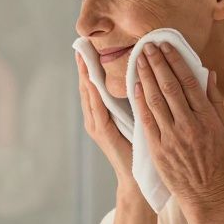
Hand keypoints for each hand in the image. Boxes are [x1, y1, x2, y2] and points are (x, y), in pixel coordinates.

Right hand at [76, 53, 136, 186]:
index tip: (90, 46)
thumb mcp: (137, 118)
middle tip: (81, 44)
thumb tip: (142, 76)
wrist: (138, 179)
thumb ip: (135, 100)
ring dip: (85, 76)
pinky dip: (94, 94)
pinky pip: (97, 110)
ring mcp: (97, 126)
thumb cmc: (140, 149)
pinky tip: (92, 81)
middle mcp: (96, 118)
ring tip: (82, 56)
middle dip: (84, 66)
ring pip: (88, 95)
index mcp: (103, 114)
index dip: (91, 66)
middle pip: (87, 86)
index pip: (95, 85)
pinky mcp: (102, 134)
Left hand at [133, 43, 223, 208]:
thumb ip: (214, 99)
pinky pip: (146, 119)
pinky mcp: (157, 148)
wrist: (203, 191)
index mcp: (207, 118)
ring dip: (145, 76)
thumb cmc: (214, 158)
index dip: (176, 61)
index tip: (166, 46)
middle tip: (147, 45)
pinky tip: (134, 85)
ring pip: (155, 100)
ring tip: (138, 59)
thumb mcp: (222, 128)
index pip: (189, 82)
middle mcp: (189, 125)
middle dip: (157, 63)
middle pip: (170, 87)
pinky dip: (140, 100)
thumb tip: (208, 72)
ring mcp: (171, 137)